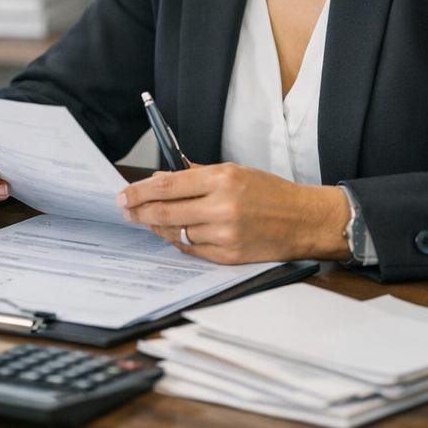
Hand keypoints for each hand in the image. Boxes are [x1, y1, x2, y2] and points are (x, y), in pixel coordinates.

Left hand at [117, 163, 351, 263]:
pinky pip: (192, 250)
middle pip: (165, 212)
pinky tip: (173, 233)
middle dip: (139, 212)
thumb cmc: (270, 192)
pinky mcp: (229, 256)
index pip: (167, 185)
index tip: (124, 195)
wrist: (304, 220)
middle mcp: (222, 207)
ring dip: (158, 227)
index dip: (140, 191)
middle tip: (126, 210)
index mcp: (222, 179)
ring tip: (148, 220)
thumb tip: (160, 180)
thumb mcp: (234, 171)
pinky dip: (179, 241)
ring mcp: (225, 235)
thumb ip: (195, 175)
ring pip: (176, 233)